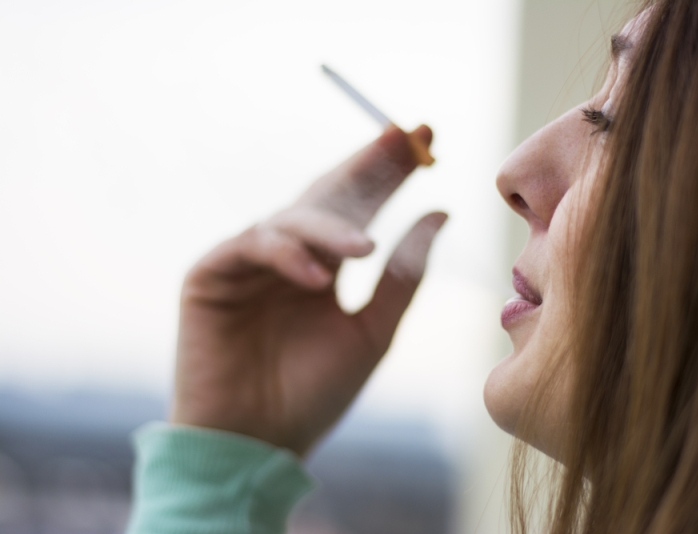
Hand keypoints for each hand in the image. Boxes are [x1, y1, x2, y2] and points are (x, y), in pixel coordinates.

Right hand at [171, 125, 446, 455]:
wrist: (258, 444)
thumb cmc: (315, 393)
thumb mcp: (374, 330)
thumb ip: (404, 273)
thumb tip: (442, 211)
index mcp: (324, 266)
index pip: (359, 206)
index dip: (390, 171)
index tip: (426, 136)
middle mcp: (288, 256)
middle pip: (328, 195)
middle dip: (365, 166)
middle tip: (402, 135)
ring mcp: (248, 263)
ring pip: (291, 219)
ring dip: (328, 226)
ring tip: (362, 249)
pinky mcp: (210, 275)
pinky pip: (250, 248)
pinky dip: (284, 256)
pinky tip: (315, 276)